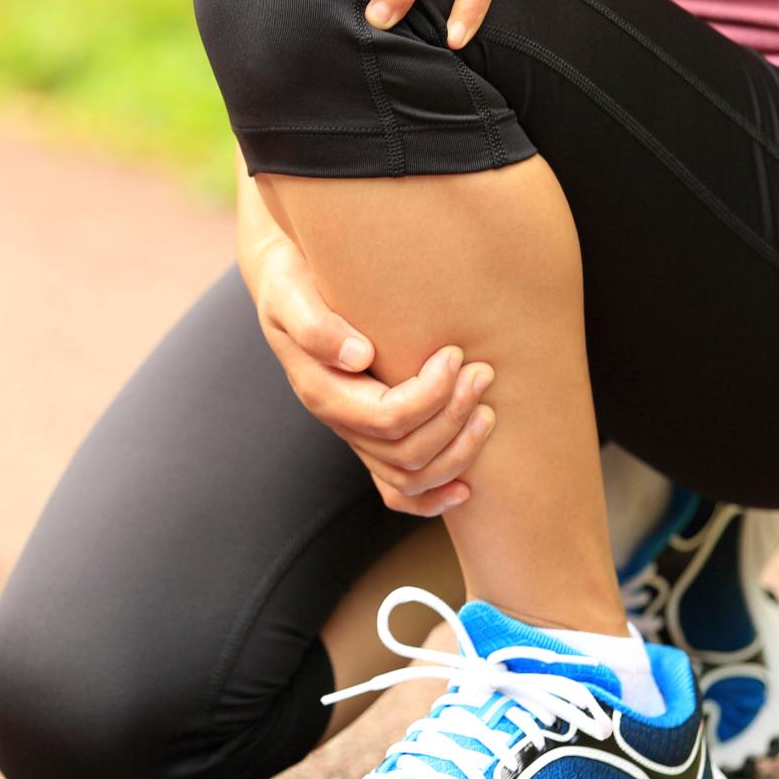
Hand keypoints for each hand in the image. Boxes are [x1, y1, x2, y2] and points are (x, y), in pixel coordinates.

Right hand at [244, 231, 496, 516]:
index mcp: (322, 392)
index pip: (386, 417)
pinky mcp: (373, 436)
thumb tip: (358, 357)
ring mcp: (356, 435)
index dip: (430, 395)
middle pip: (405, 451)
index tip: (455, 354)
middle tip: (483, 373)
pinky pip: (398, 491)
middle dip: (453, 417)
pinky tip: (467, 489)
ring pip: (409, 478)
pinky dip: (433, 498)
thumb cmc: (293, 280)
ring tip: (488, 412)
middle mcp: (340, 422)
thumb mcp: (290, 293)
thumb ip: (316, 326)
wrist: (291, 282)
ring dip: (457, 453)